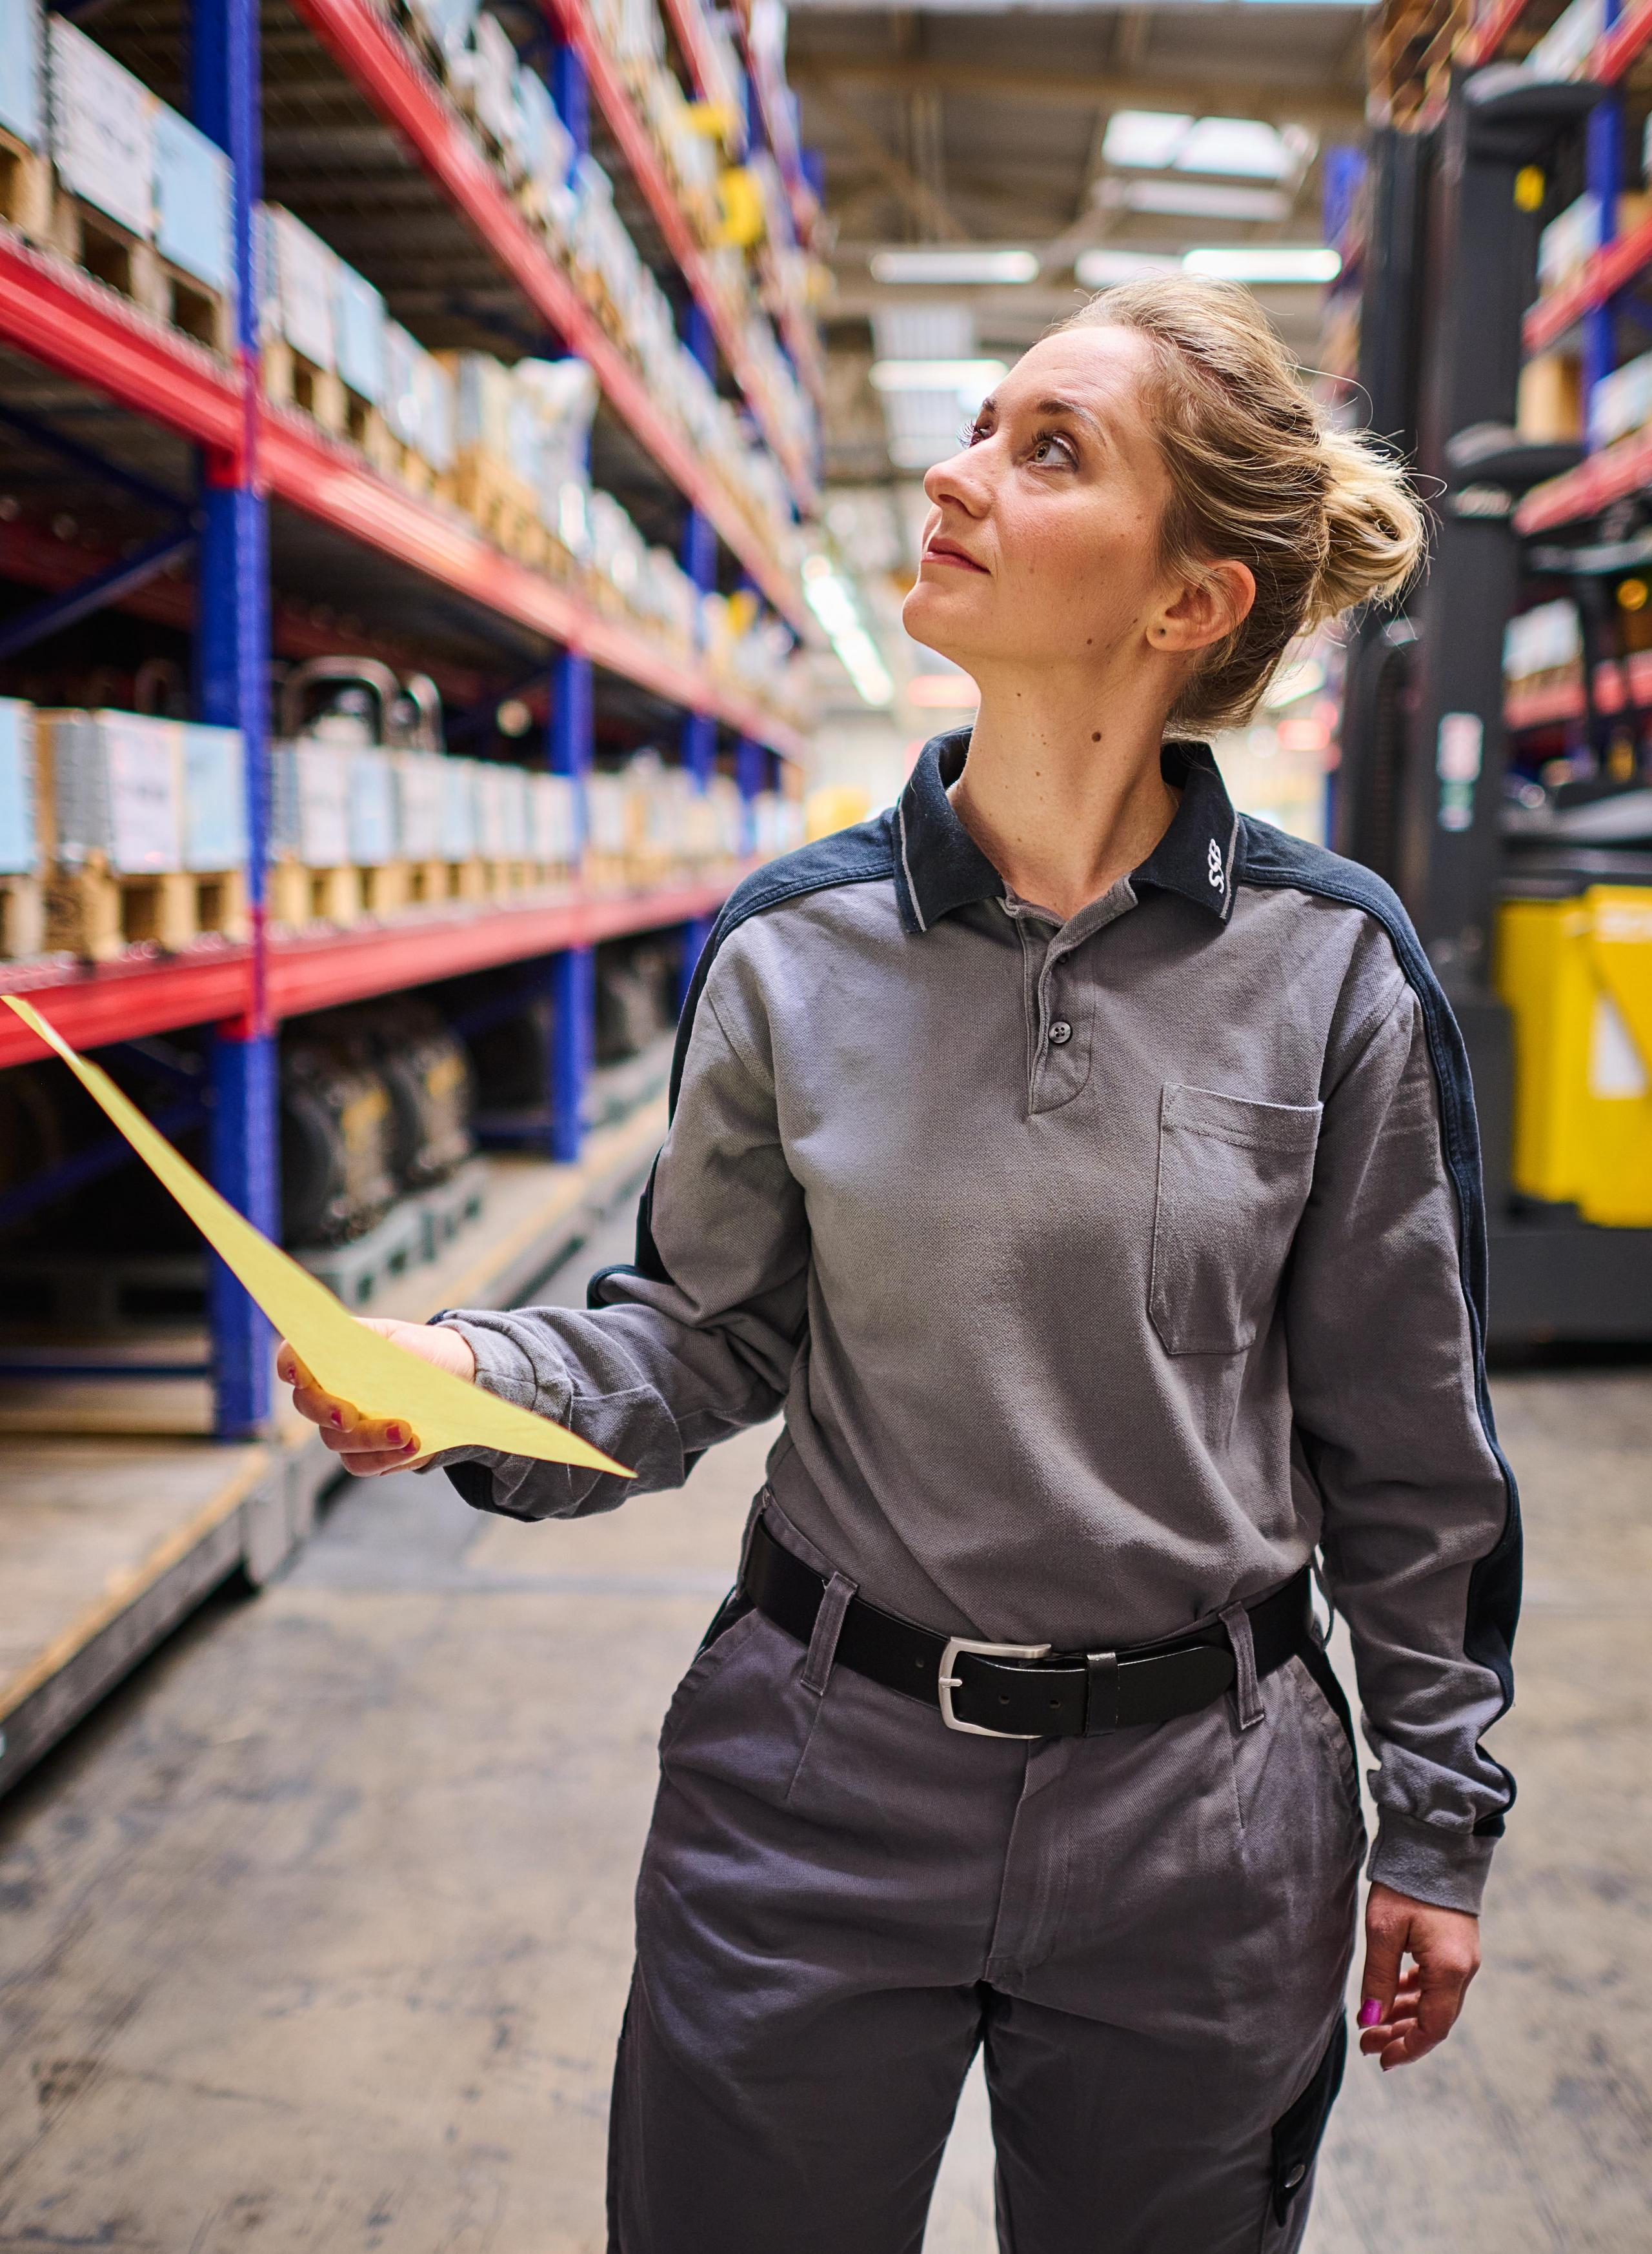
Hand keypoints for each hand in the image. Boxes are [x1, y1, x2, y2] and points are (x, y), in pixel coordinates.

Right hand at [275, 1318, 477, 1476]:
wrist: (458, 1379)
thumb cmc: (424, 1353)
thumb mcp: (403, 1341)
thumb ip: (373, 1350)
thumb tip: (353, 1360)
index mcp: (334, 1354)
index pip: (295, 1356)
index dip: (290, 1364)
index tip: (297, 1375)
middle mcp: (330, 1390)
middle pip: (307, 1404)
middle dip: (325, 1411)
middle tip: (348, 1417)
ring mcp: (344, 1425)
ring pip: (335, 1440)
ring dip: (368, 1439)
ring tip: (407, 1432)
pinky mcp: (365, 1452)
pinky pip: (360, 1463)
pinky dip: (385, 1458)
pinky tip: (413, 1447)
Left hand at [1357, 1881, 1480, 2069]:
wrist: (1434, 1842)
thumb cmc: (1406, 1883)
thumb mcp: (1383, 1931)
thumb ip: (1378, 1979)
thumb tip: (1371, 2022)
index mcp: (1450, 1969)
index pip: (1433, 2027)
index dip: (1407, 2048)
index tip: (1380, 2058)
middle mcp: (1464, 1968)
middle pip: (1435, 2018)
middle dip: (1401, 2034)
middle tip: (1367, 2042)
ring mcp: (1463, 1957)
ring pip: (1435, 2001)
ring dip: (1406, 2015)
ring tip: (1373, 2022)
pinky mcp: (1456, 1946)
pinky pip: (1437, 1982)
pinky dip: (1414, 1993)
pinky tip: (1391, 1993)